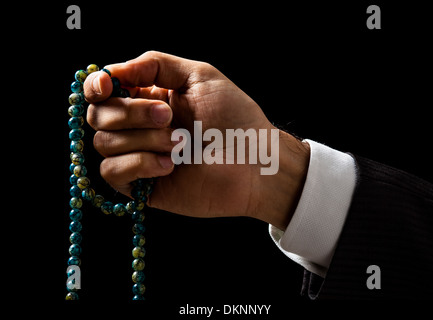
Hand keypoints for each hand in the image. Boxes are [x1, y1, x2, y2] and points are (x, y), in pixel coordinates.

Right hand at [84, 51, 309, 229]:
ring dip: (143, 139)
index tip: (107, 86)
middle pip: (99, 115)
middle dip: (131, 113)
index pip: (102, 90)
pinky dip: (139, 164)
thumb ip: (155, 64)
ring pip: (105, 143)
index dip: (96, 86)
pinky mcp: (142, 186)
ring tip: (180, 144)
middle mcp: (139, 126)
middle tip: (168, 116)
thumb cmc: (235, 118)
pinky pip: (112, 172)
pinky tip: (169, 166)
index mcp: (149, 98)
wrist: (254, 162)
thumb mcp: (200, 76)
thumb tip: (113, 70)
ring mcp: (138, 156)